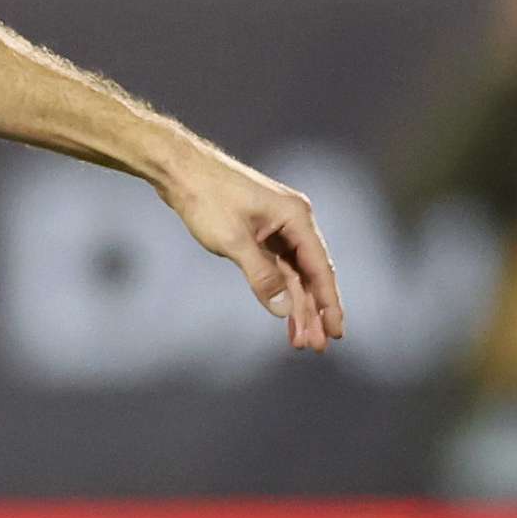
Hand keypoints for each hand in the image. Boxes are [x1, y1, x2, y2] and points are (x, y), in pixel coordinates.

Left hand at [158, 144, 345, 353]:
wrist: (180, 170)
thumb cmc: (207, 198)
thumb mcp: (233, 240)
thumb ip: (261, 276)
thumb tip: (283, 308)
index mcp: (296, 218)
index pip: (320, 268)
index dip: (329, 303)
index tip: (336, 332)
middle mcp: (294, 221)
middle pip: (310, 274)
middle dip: (314, 312)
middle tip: (317, 347)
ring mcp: (278, 227)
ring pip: (294, 274)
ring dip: (298, 306)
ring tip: (301, 341)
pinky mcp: (261, 232)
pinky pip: (278, 267)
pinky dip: (281, 291)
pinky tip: (284, 313)